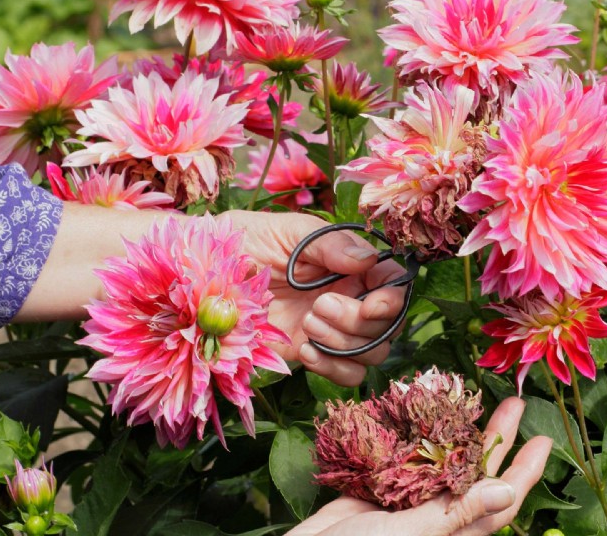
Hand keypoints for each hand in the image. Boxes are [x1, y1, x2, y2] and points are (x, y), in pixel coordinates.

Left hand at [222, 210, 406, 385]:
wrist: (211, 273)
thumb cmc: (252, 239)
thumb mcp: (291, 232)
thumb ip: (330, 244)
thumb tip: (368, 259)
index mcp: (353, 263)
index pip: (395, 283)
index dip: (392, 299)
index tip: (371, 305)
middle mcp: (351, 296)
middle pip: (388, 324)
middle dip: (359, 322)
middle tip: (319, 307)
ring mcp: (334, 328)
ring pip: (372, 351)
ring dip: (345, 345)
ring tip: (308, 324)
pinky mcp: (314, 352)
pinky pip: (347, 374)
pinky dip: (334, 368)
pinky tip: (306, 352)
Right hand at [285, 397, 551, 535]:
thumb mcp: (408, 535)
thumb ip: (454, 514)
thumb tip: (507, 491)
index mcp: (452, 530)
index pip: (501, 500)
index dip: (524, 471)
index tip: (543, 441)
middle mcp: (437, 513)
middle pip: (477, 471)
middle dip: (497, 437)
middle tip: (514, 404)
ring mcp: (410, 499)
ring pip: (444, 459)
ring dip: (460, 430)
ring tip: (473, 399)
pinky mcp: (381, 486)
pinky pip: (408, 456)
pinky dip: (417, 433)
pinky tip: (422, 410)